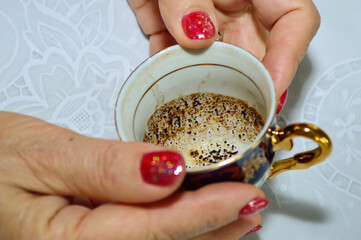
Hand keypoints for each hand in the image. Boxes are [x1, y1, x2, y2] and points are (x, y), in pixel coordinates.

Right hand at [0, 111, 266, 238]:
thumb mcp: (43, 155)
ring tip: (238, 218)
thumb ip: (106, 168)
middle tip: (252, 207)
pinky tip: (195, 224)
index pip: (156, 232)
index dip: (207, 213)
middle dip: (215, 231)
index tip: (246, 195)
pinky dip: (175, 234)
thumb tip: (167, 169)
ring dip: (203, 237)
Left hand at [128, 0, 319, 100]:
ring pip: (211, 61)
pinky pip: (174, 56)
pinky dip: (167, 70)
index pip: (293, 21)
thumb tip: (196, 34)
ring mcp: (201, 17)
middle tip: (236, 112)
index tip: (271, 90)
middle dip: (245, 84)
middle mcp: (231, 3)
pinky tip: (161, 82)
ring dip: (202, 81)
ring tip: (195, 103)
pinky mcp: (169, 26)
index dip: (288, 58)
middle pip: (253, 51)